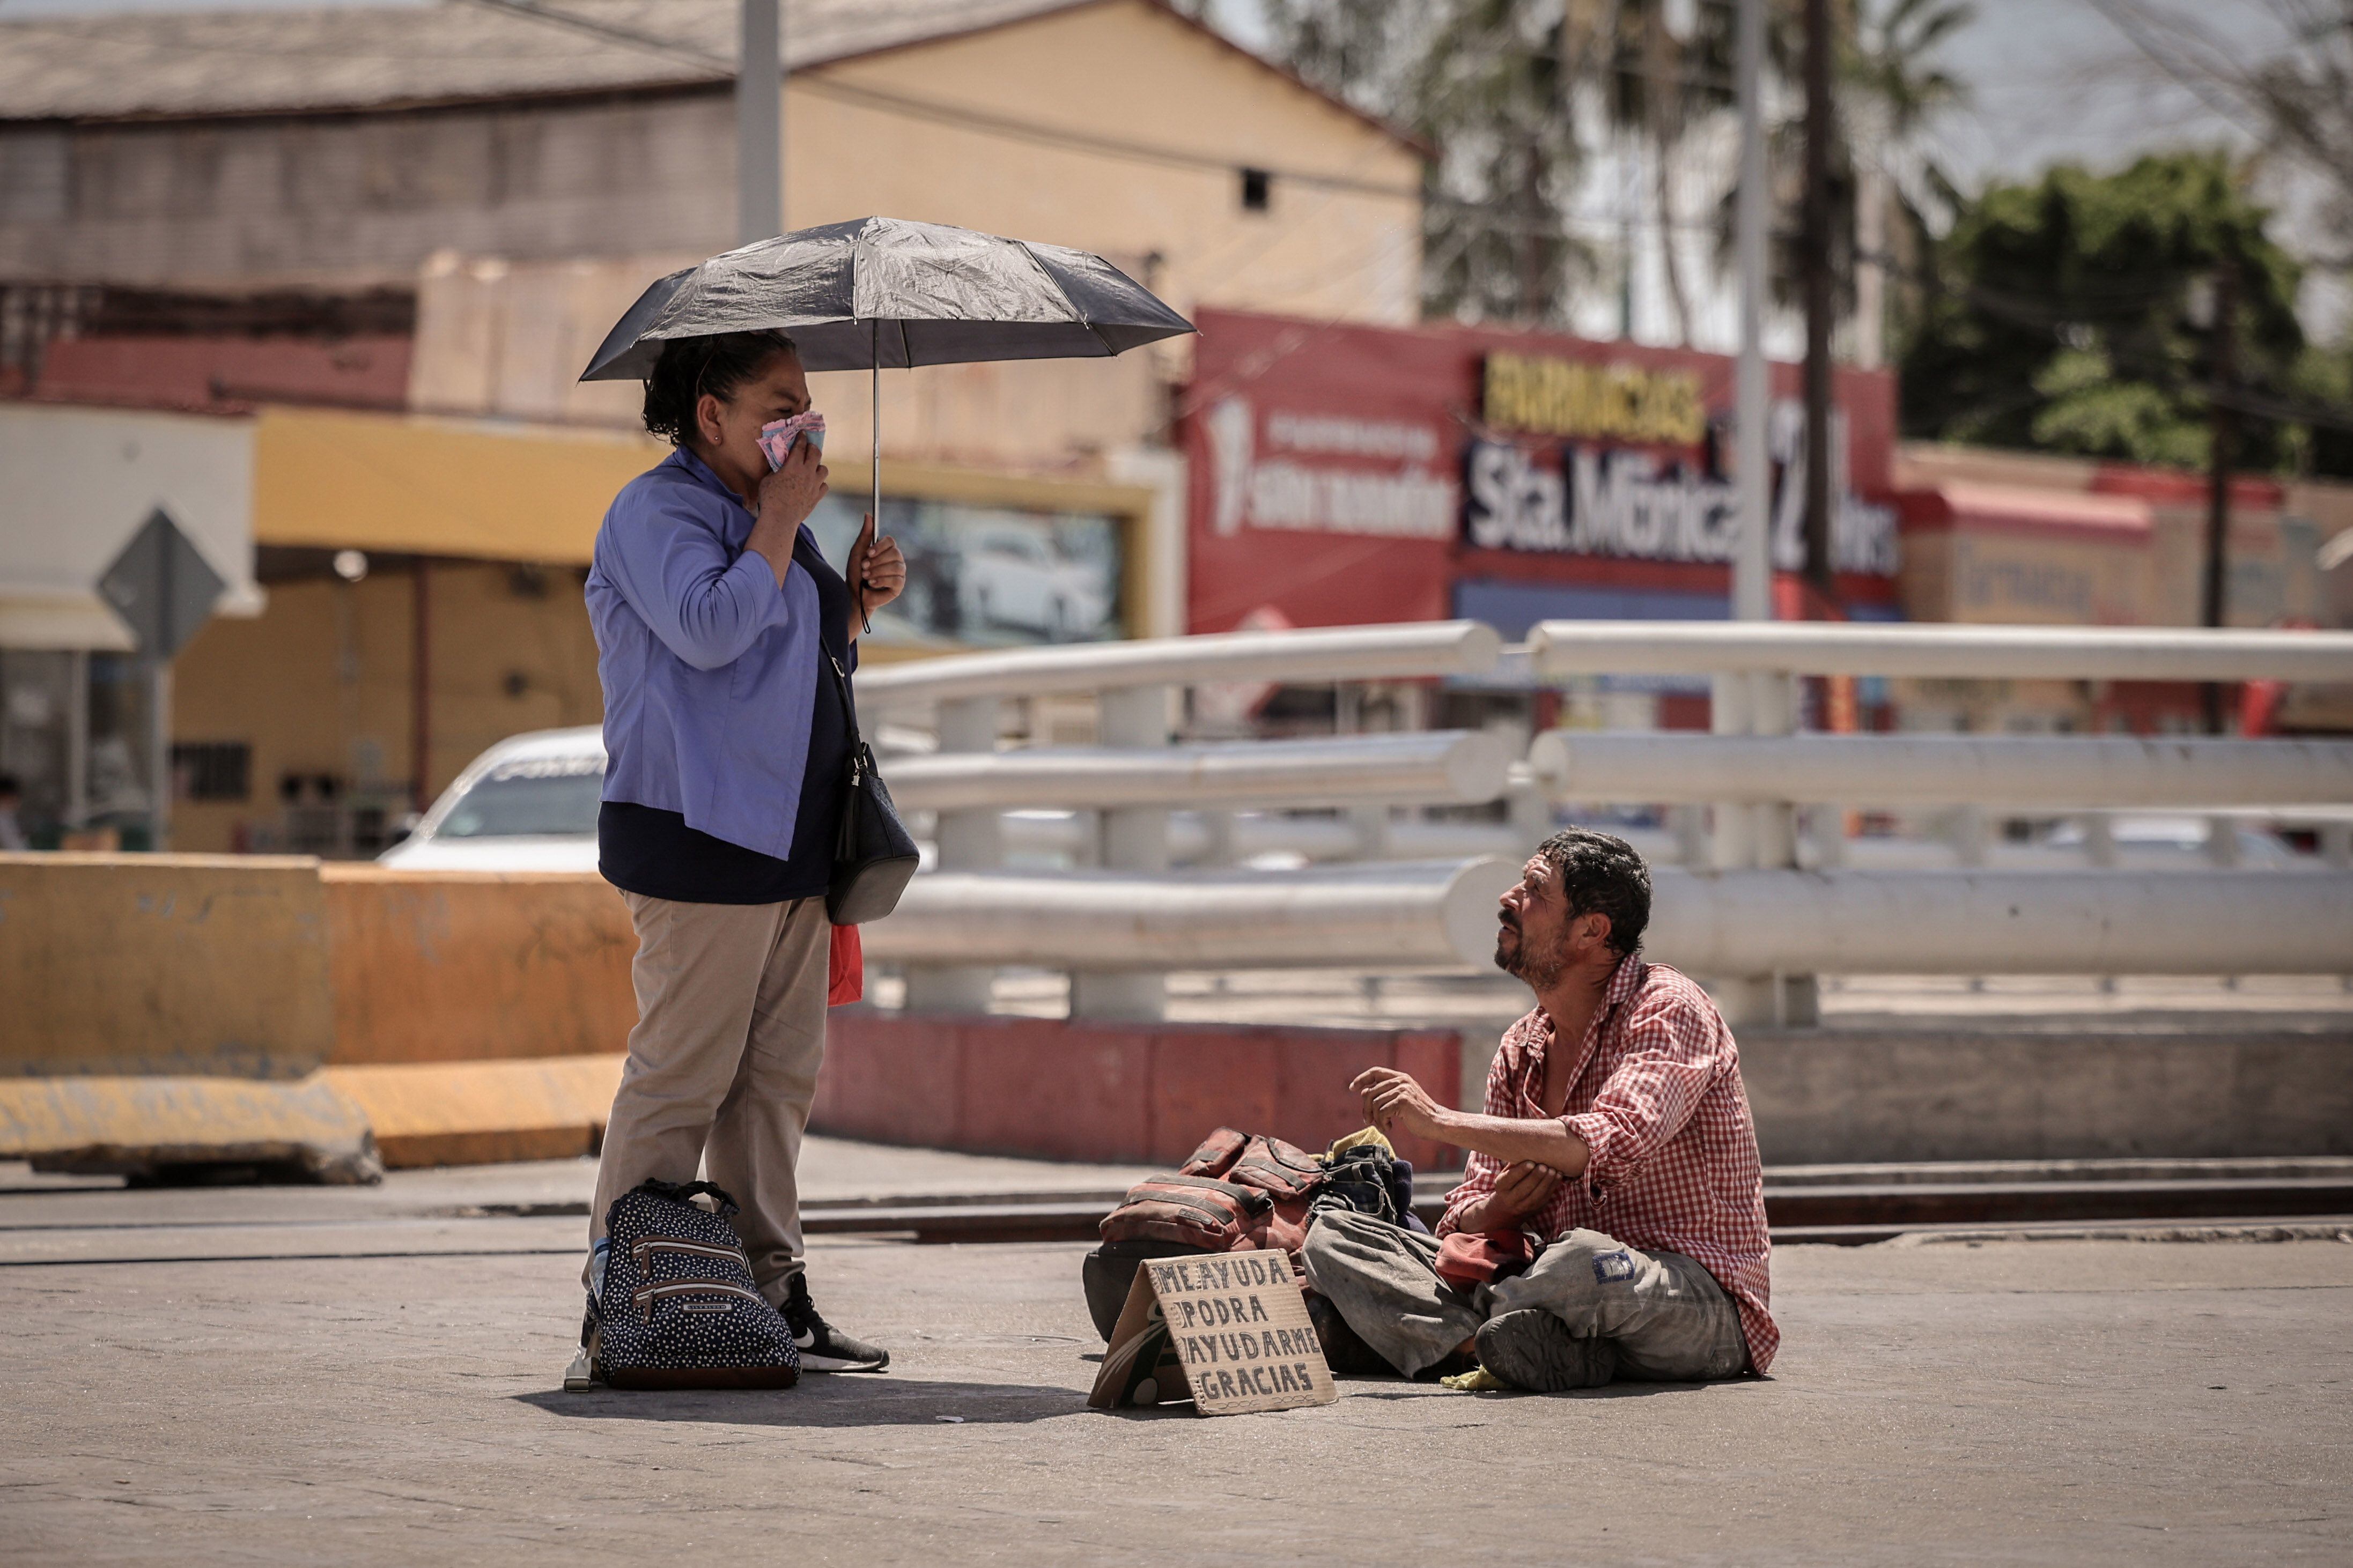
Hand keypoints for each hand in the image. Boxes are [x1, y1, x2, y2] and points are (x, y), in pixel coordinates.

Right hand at [746, 438, 827, 581]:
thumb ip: (776, 471)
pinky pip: (824, 485)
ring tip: (812, 468)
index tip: (803, 433)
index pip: (800, 446)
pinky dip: (820, 483)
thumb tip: (779, 467)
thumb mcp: (768, 479)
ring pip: (824, 469)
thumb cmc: (770, 498)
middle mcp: (807, 472)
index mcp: (793, 466)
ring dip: (818, 466)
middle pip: (816, 454)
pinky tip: (814, 485)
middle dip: (812, 448)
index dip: (801, 438)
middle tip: (809, 448)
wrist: (781, 518)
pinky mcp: (817, 496)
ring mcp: (814, 484)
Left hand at [846, 512, 905, 626]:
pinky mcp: (899, 586)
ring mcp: (899, 572)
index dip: (880, 547)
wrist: (854, 594)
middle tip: (864, 567)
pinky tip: (872, 584)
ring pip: (895, 567)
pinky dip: (881, 581)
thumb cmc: (855, 573)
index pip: (891, 541)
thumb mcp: (857, 552)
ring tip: (866, 577)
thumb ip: (864, 534)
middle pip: (894, 553)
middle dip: (876, 562)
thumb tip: (868, 515)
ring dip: (877, 572)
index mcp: (886, 550)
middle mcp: (896, 559)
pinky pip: (896, 580)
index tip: (868, 553)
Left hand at [1349, 1067, 1445, 1142]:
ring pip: (1374, 1103)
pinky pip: (1381, 1112)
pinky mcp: (1403, 1101)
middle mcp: (1401, 1080)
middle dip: (1366, 1109)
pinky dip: (1382, 1122)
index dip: (1362, 1079)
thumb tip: (1363, 1092)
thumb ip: (1385, 1094)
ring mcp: (1402, 1089)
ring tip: (1383, 1126)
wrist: (1437, 1123)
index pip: (1375, 1072)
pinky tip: (1389, 1127)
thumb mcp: (1400, 1100)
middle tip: (1368, 1120)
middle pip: (1370, 1091)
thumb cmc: (1418, 1115)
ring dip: (1375, 1118)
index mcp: (1400, 1078)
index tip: (1352, 1088)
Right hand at [1487, 1160, 1562, 1222]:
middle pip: (1525, 1188)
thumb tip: (1526, 1149)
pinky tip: (1558, 1175)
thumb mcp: (1504, 1174)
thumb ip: (1513, 1164)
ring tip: (1553, 1170)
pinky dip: (1553, 1186)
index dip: (1521, 1171)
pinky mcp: (1537, 1207)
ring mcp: (1525, 1205)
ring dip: (1547, 1181)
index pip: (1511, 1178)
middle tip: (1544, 1166)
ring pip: (1537, 1194)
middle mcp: (1512, 1198)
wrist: (1507, 1209)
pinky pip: (1546, 1197)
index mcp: (1502, 1187)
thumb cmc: (1508, 1184)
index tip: (1531, 1162)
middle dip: (1536, 1176)